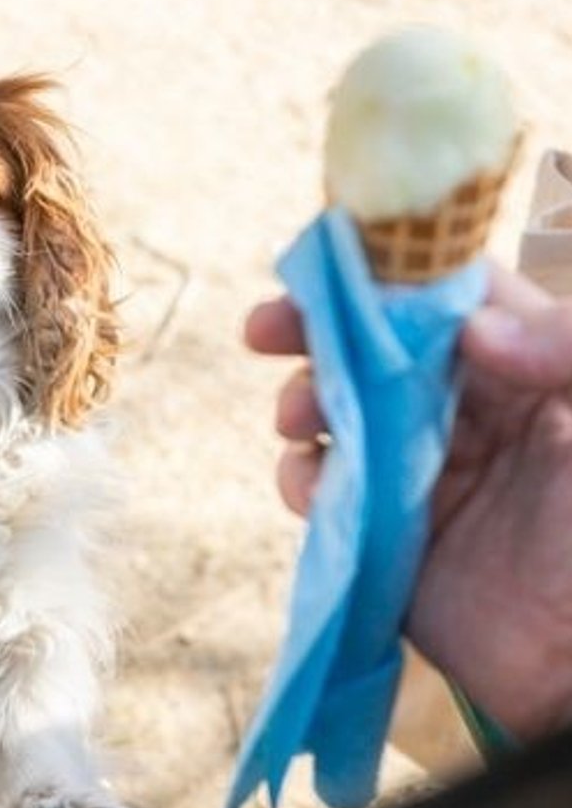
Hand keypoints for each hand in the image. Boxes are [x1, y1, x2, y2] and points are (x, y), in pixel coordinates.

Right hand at [247, 263, 571, 740]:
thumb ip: (565, 352)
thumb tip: (469, 327)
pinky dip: (301, 481)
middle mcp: (461, 417)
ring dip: (300, 404)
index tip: (325, 270)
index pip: (439, 304)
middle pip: (370, 352)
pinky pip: (322, 495)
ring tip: (296, 418)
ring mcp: (415, 477)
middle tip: (265, 329)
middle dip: (311, 334)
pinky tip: (308, 484)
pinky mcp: (380, 537)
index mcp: (520, 377)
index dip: (380, 278)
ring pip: (334, 416)